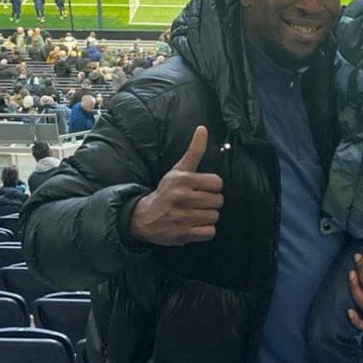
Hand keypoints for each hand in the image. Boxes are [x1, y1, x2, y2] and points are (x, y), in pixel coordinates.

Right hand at [128, 126, 223, 245]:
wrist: (144, 217)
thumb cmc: (167, 191)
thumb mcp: (178, 169)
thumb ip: (194, 150)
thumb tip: (203, 128)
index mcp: (183, 180)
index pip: (217, 183)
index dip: (213, 186)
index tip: (203, 188)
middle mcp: (182, 197)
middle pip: (218, 201)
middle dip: (211, 202)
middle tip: (198, 202)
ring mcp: (181, 217)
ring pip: (214, 217)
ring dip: (208, 217)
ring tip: (195, 213)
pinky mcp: (182, 234)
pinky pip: (209, 233)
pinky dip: (205, 231)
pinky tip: (194, 225)